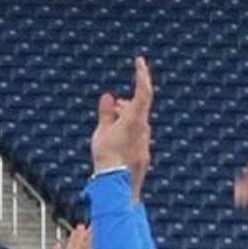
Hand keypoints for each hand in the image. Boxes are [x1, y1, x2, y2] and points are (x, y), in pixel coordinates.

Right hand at [89, 56, 155, 186]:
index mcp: (135, 121)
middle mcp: (144, 131)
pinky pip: (137, 139)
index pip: (143, 91)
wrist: (115, 187)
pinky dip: (127, 134)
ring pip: (138, 125)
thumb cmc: (106, 158)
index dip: (142, 74)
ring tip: (109, 125)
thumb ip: (106, 113)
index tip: (139, 61)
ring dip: (125, 120)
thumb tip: (108, 97)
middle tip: (112, 106)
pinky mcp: (144, 156)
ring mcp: (146, 144)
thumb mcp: (101, 132)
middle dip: (125, 105)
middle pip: (138, 109)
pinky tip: (116, 142)